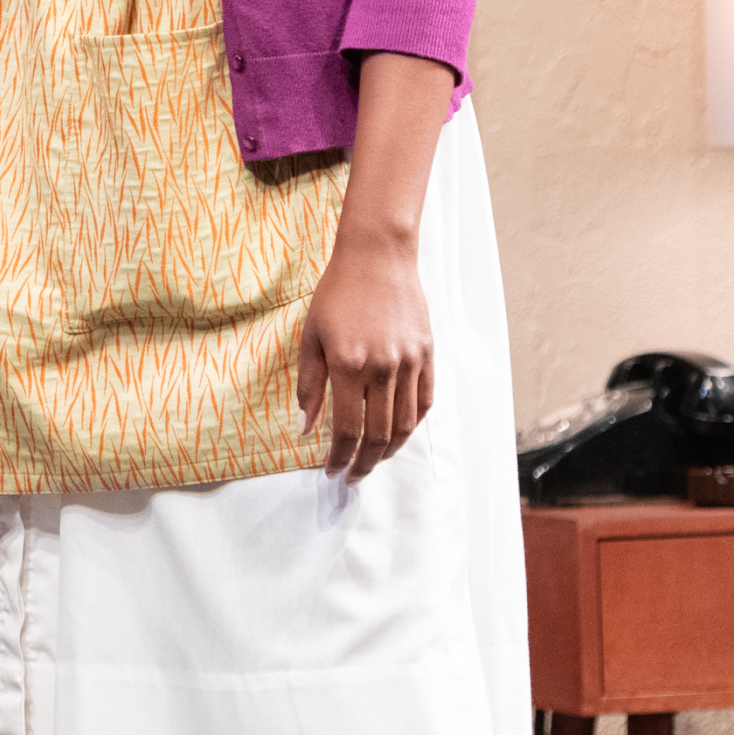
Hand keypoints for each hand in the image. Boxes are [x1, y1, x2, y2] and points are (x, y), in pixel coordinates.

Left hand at [293, 222, 431, 480]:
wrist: (378, 257)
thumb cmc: (337, 293)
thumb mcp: (311, 336)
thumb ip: (309, 385)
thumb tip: (306, 428)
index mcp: (348, 365)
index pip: (347, 430)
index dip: (339, 457)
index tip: (332, 471)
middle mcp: (383, 369)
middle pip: (377, 435)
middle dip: (364, 464)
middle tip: (353, 477)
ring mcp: (410, 363)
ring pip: (404, 425)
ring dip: (389, 451)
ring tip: (374, 461)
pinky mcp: (427, 355)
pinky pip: (424, 402)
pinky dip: (411, 425)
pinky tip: (397, 434)